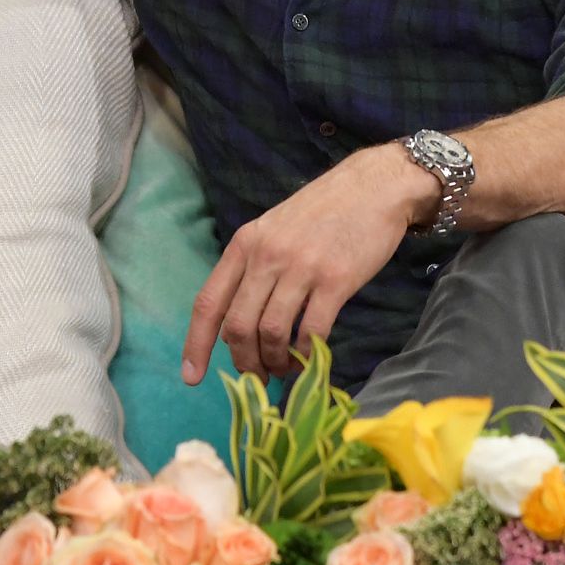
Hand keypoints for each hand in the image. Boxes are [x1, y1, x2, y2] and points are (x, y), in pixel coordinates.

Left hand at [183, 144, 429, 382]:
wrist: (373, 186)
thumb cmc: (323, 210)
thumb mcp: (274, 229)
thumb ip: (255, 268)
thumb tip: (241, 325)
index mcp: (244, 244)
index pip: (208, 302)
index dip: (196, 344)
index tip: (191, 377)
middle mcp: (266, 256)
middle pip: (237, 326)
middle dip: (244, 362)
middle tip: (258, 377)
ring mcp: (300, 267)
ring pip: (271, 332)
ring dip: (275, 361)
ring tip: (285, 368)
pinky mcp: (335, 280)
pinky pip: (311, 331)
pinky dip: (307, 355)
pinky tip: (310, 358)